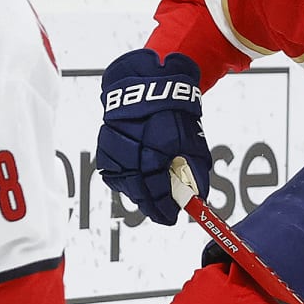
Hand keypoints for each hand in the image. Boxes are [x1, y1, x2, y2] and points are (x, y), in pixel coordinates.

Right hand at [94, 48, 209, 224]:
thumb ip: (195, 171)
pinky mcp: (104, 148)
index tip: (172, 218)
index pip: (158, 194)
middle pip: (140, 194)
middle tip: (164, 211)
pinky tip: (137, 179)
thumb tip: (198, 196)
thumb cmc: (173, 111)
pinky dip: (126, 179)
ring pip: (125, 185)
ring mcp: (114, 152)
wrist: (146, 85)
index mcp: (153, 155)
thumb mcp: (192, 141)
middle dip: (152, 205)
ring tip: (152, 194)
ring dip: (139, 192)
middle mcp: (130, 156)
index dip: (165, 209)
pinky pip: (114, 173)